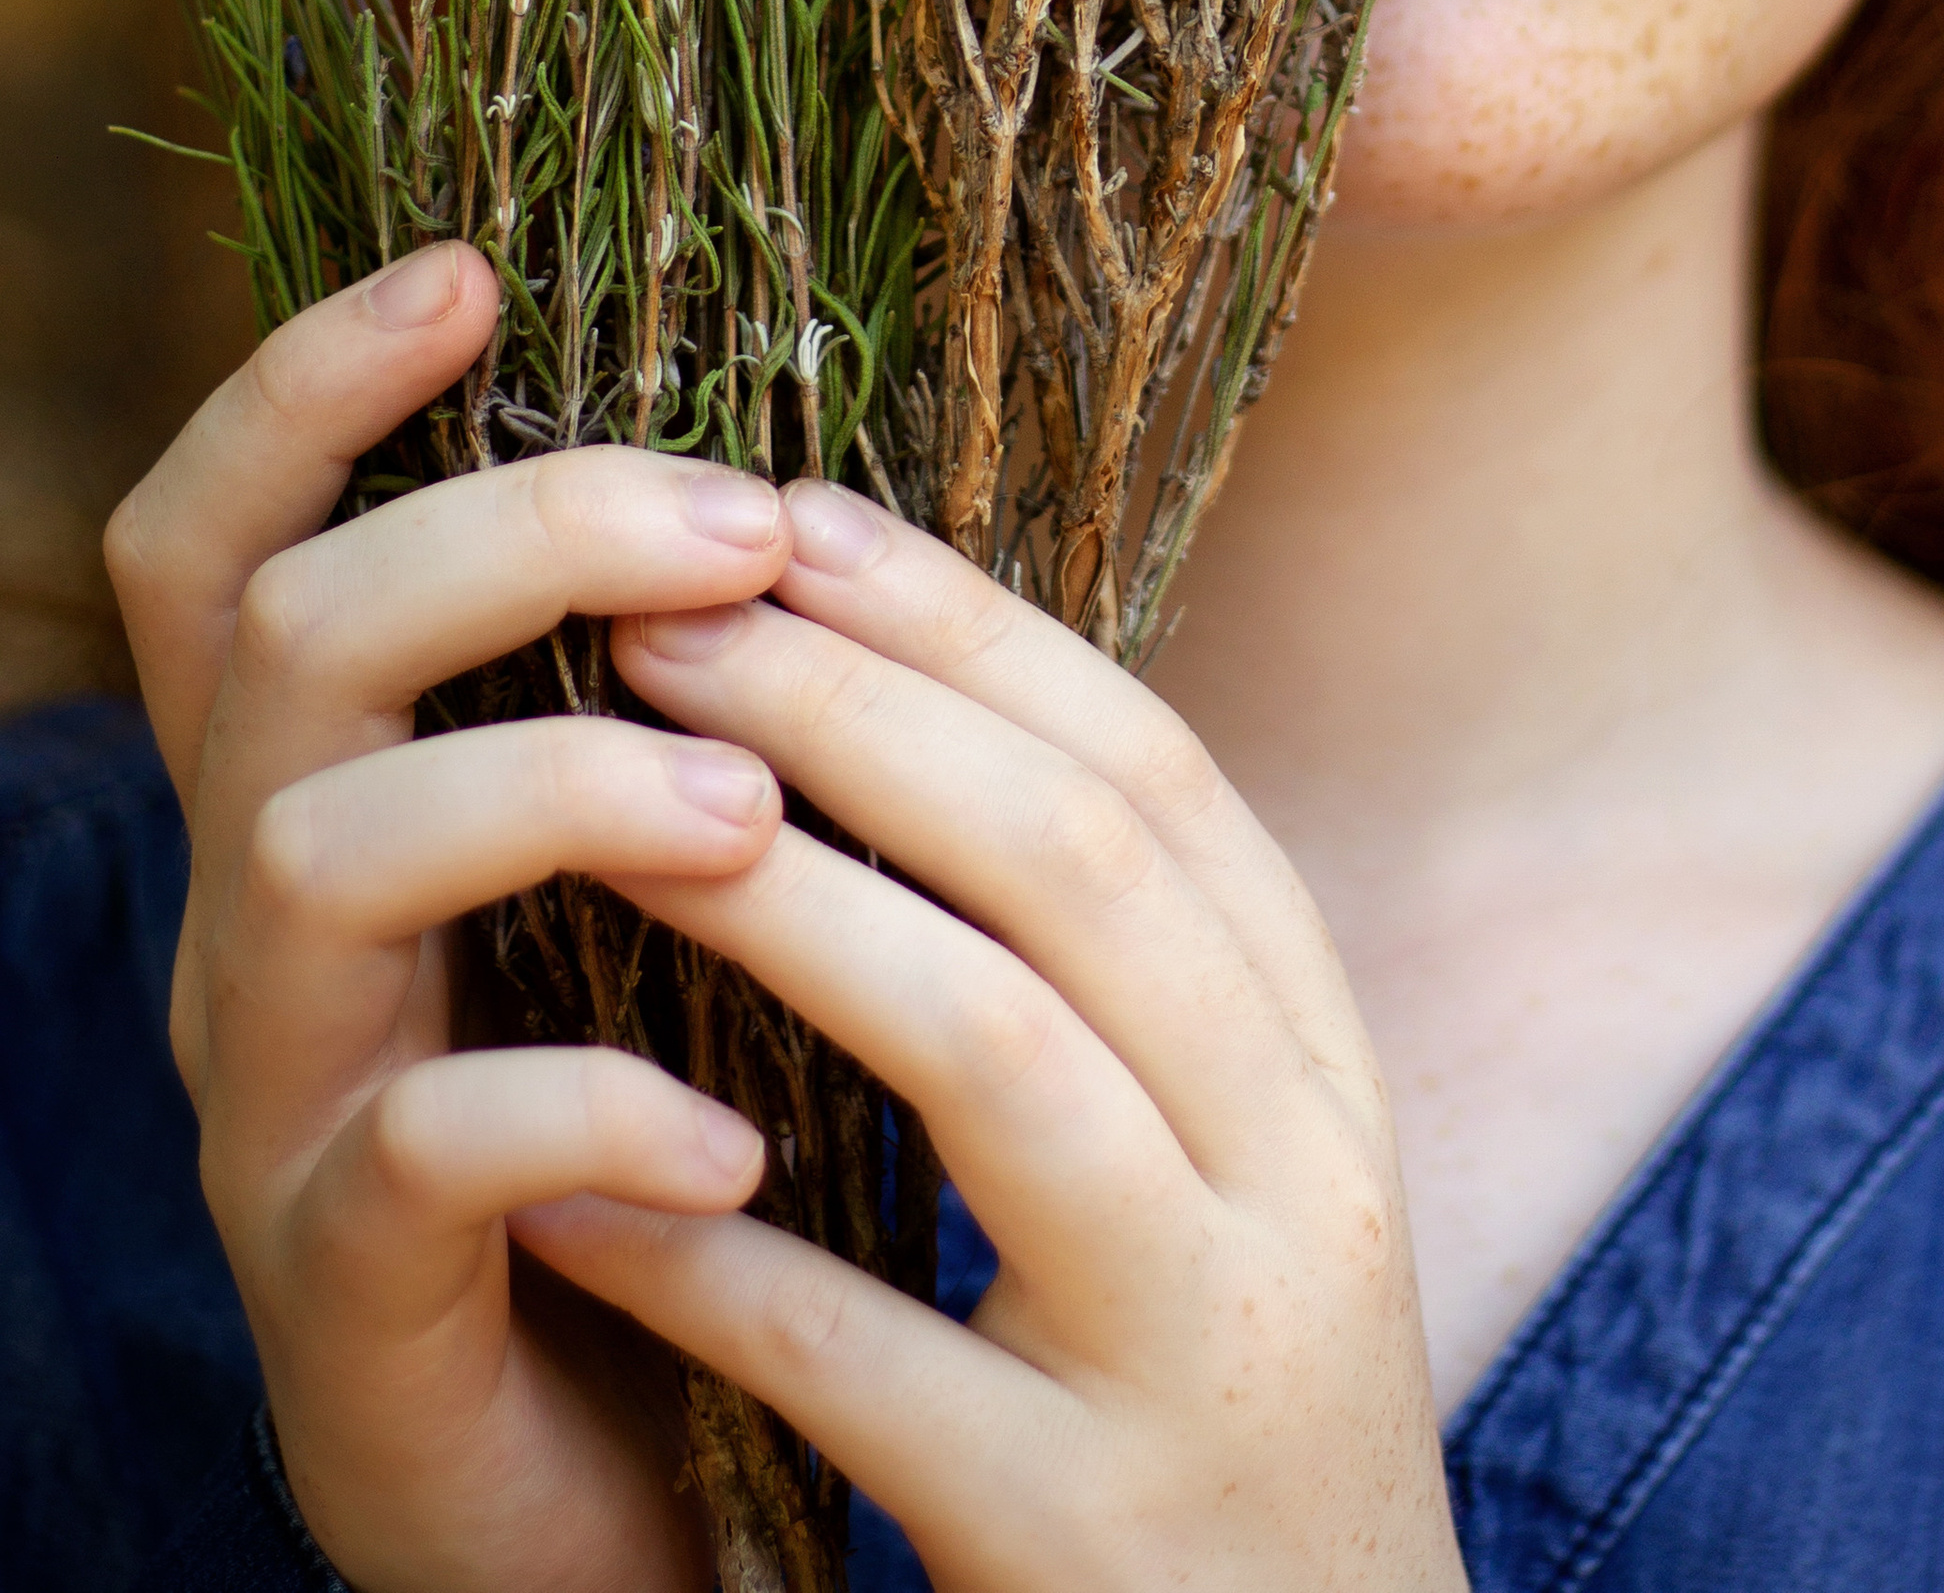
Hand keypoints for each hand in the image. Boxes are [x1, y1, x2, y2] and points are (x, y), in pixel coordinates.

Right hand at [106, 245, 800, 1592]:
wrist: (649, 1477)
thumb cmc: (671, 1125)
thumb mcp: (654, 894)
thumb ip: (670, 707)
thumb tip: (798, 478)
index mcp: (332, 798)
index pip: (235, 546)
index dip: (304, 390)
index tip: (467, 270)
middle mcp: (261, 927)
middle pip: (290, 644)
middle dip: (511, 541)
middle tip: (740, 528)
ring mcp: (279, 1110)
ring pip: (308, 861)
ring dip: (545, 789)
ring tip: (750, 808)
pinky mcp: (348, 1303)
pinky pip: (415, 1159)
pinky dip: (585, 1117)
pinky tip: (739, 1130)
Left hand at [519, 486, 1466, 1592]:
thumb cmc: (1220, 1438)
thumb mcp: (1226, 1186)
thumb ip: (1115, 991)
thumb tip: (895, 727)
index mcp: (1318, 1072)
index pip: (1156, 775)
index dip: (972, 628)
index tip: (791, 515)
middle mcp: (1304, 1183)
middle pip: (1082, 864)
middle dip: (857, 710)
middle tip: (656, 613)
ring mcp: (1211, 1362)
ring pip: (999, 1057)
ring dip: (787, 908)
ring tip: (602, 815)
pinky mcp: (1092, 1547)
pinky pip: (872, 1366)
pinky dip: (710, 1258)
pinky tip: (564, 1190)